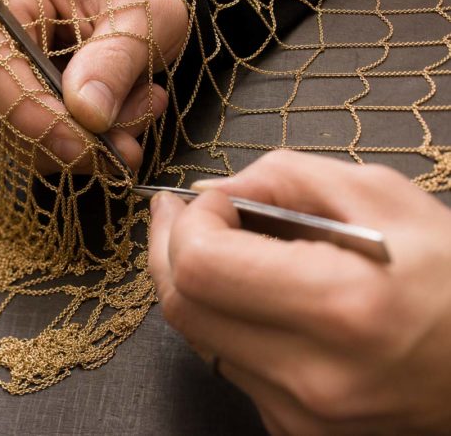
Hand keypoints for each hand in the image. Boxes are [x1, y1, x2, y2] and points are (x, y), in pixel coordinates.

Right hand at [0, 0, 187, 172]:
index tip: (84, 146)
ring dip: (86, 141)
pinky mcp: (18, 101)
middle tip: (126, 148)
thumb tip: (86, 112)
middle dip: (70, 137)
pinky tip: (126, 116)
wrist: (143, 9)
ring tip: (140, 111)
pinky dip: (87, 142)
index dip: (34, 114)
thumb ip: (116, 59)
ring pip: (23, 135)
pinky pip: (40, 141)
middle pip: (1, 108)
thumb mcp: (147, 15)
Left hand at [148, 150, 450, 434]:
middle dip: (168, 246)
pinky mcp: (296, 428)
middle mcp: (312, 376)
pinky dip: (220, 317)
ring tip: (208, 239)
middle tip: (177, 211)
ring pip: (196, 336)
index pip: (203, 266)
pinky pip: (228, 361)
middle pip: (182, 307)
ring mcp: (301, 414)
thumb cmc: (450, 269)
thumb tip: (213, 191)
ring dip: (188, 281)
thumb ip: (283, 179)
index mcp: (340, 307)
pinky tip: (241, 289)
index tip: (213, 199)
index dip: (191, 221)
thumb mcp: (378, 195)